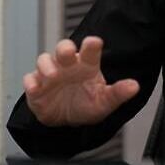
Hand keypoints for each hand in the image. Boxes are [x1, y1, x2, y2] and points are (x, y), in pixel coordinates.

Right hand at [22, 36, 140, 126]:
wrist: (66, 121)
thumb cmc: (86, 104)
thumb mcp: (104, 102)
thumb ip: (117, 93)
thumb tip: (134, 86)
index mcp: (86, 65)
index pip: (89, 51)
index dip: (91, 45)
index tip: (94, 42)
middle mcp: (67, 65)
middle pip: (63, 48)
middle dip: (64, 48)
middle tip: (68, 52)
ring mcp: (50, 74)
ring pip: (44, 60)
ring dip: (46, 66)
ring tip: (52, 75)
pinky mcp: (36, 86)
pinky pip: (30, 79)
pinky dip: (31, 82)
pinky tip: (35, 89)